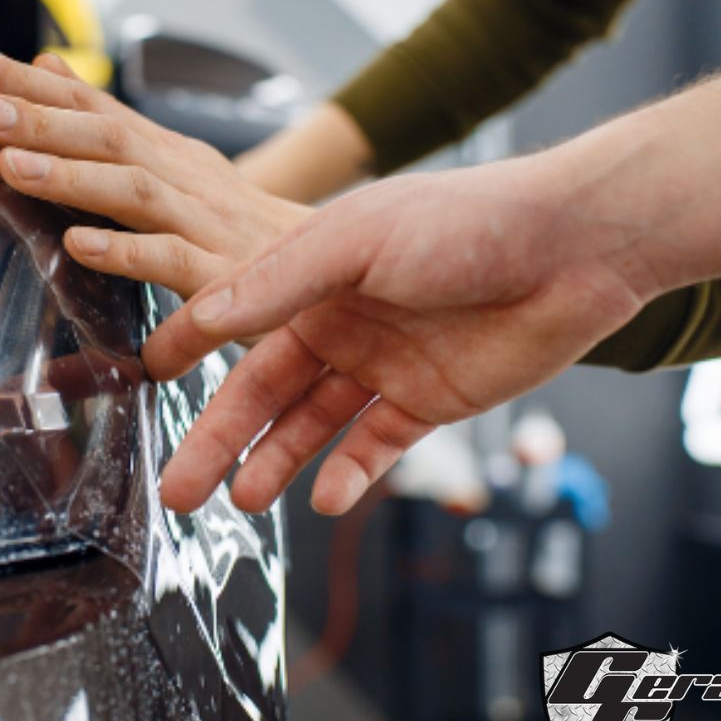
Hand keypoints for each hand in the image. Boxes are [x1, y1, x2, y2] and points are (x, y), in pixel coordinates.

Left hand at [0, 47, 311, 296]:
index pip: (88, 103)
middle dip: (40, 118)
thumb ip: (106, 123)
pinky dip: (124, 250)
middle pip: (106, 135)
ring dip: (71, 174)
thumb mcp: (171, 164)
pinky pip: (171, 261)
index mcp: (163, 150)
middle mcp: (183, 176)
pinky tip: (79, 244)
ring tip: (11, 164)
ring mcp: (204, 223)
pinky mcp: (223, 278)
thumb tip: (46, 66)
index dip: (26, 82)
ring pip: (133, 189)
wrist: (335, 275)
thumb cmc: (236, 228)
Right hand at [144, 158, 657, 516]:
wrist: (577, 248)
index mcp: (313, 276)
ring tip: (240, 500)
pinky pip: (376, 447)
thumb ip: (278, 282)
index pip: (233, 319)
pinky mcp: (431, 401)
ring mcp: (384, 365)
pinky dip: (349, 475)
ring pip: (311, 427)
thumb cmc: (468, 220)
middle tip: (178, 488)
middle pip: (262, 392)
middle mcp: (342, 323)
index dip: (188, 347)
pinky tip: (326, 498)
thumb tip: (206, 314)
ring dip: (274, 463)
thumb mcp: (356, 241)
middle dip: (218, 440)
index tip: (143, 375)